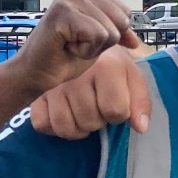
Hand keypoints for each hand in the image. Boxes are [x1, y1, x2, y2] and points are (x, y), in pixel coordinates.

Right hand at [6, 0, 139, 97]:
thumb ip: (118, 33)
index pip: (125, 13)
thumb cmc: (65, 55)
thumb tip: (135, 40)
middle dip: (103, 40)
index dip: (110, 33)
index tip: (84, 36)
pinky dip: (86, 50)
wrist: (38, 72)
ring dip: (94, 46)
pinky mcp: (63, 12)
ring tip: (71, 43)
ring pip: (111, 31)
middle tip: (76, 41)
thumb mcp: (99, 40)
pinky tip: (67, 46)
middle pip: (122, 21)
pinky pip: (98, 36)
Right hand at [31, 45, 150, 138]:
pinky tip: (66, 117)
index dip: (119, 115)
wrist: (82, 48)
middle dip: (99, 121)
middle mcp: (76, 76)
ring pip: (65, 126)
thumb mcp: (133, 78)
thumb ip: (141, 102)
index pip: (115, 111)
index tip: (117, 105)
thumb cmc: (111, 66)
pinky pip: (41, 124)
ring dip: (78, 129)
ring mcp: (54, 86)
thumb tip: (140, 128)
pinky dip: (53, 128)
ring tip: (84, 116)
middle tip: (98, 108)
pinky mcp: (37, 94)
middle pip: (90, 121)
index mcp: (106, 68)